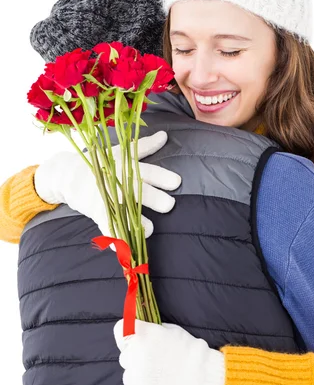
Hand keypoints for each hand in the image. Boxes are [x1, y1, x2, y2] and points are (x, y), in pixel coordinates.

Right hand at [34, 131, 180, 237]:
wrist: (66, 174)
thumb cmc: (101, 163)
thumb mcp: (121, 152)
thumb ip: (145, 147)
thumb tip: (165, 136)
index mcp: (127, 168)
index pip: (148, 172)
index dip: (163, 178)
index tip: (176, 183)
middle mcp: (118, 184)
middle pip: (140, 193)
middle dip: (156, 200)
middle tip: (169, 205)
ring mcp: (106, 199)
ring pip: (125, 213)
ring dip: (138, 223)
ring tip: (150, 229)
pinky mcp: (97, 213)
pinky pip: (107, 229)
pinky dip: (115, 240)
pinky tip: (126, 249)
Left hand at [113, 319, 225, 384]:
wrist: (206, 379)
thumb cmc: (191, 352)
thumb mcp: (171, 331)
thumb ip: (150, 331)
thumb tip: (138, 333)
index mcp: (141, 336)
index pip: (120, 329)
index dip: (128, 334)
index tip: (136, 339)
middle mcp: (133, 356)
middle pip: (126, 355)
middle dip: (137, 358)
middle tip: (156, 363)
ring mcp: (134, 378)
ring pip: (129, 376)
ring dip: (140, 376)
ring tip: (161, 379)